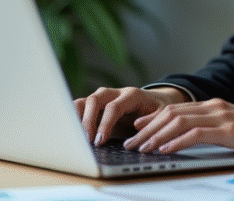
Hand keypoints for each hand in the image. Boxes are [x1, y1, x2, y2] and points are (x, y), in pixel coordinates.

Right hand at [74, 86, 189, 145]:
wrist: (154, 102)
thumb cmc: (158, 110)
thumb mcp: (163, 115)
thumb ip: (152, 121)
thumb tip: (138, 128)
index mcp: (132, 95)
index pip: (114, 107)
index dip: (105, 123)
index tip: (100, 140)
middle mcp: (115, 93)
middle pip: (95, 100)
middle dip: (88, 120)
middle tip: (87, 140)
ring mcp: (104, 98)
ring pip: (85, 101)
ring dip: (77, 116)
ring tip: (74, 135)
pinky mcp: (97, 106)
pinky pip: (81, 107)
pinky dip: (74, 116)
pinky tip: (71, 130)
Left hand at [124, 97, 233, 155]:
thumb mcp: (229, 127)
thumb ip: (209, 128)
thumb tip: (184, 138)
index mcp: (212, 105)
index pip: (174, 108)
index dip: (152, 118)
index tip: (136, 129)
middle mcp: (213, 106)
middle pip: (171, 113)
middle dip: (147, 129)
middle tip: (131, 142)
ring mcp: (220, 116)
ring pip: (178, 121)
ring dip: (156, 136)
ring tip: (142, 148)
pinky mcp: (228, 129)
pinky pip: (196, 134)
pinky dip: (177, 141)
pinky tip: (166, 150)